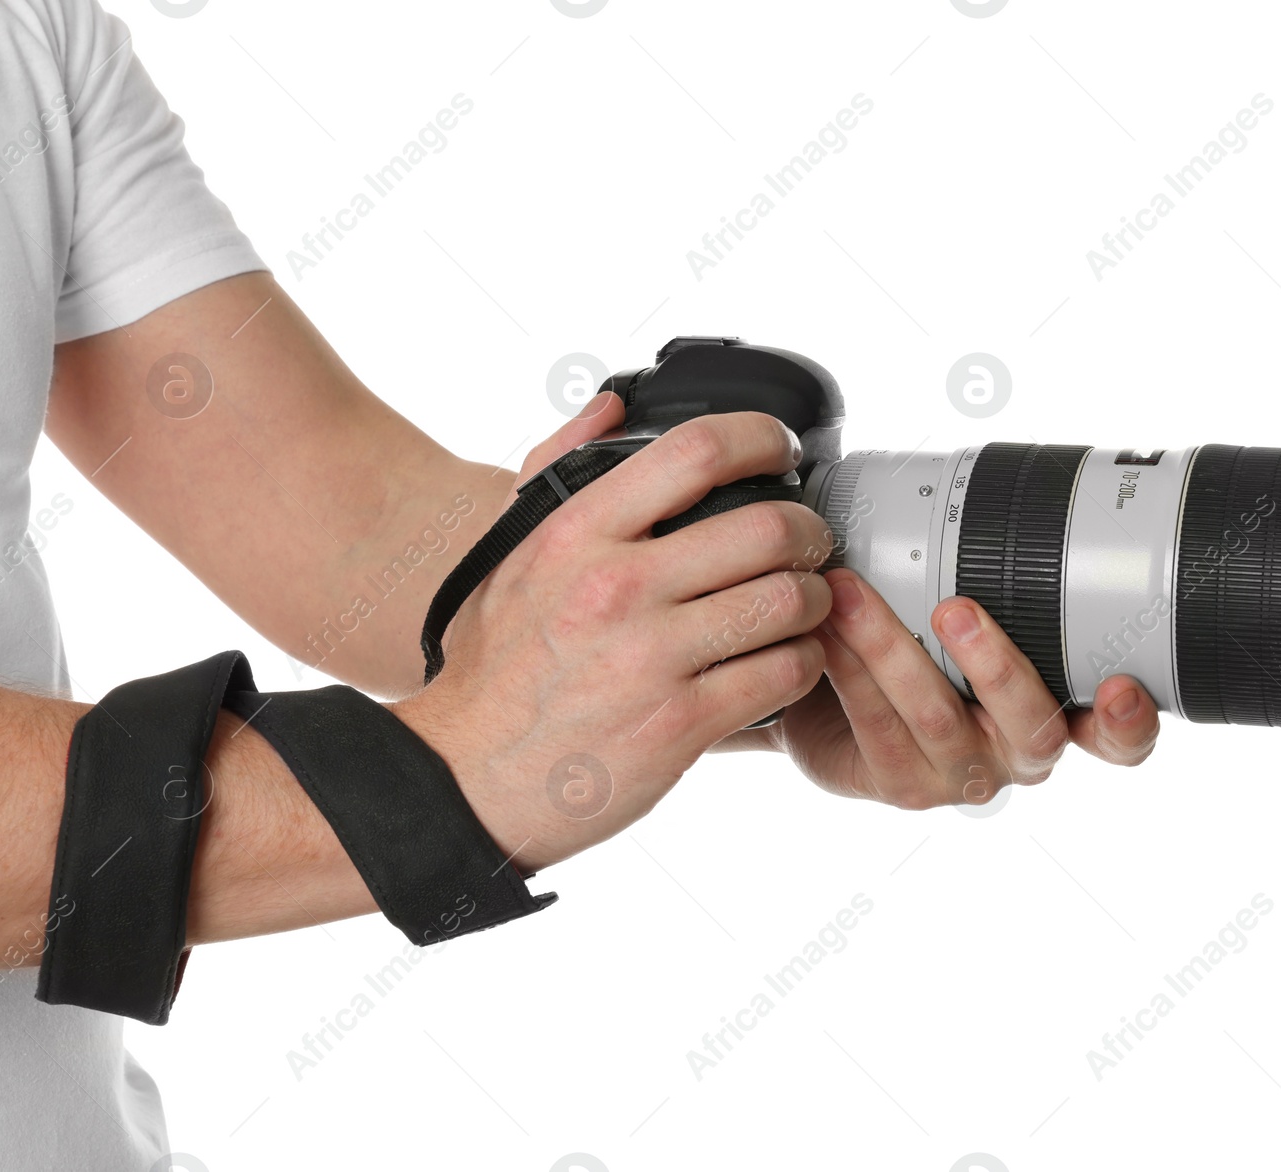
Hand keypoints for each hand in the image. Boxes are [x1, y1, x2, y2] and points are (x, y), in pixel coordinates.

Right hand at [393, 401, 836, 870]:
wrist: (465, 779)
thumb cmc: (494, 668)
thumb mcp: (508, 555)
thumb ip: (557, 469)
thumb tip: (613, 406)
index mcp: (578, 534)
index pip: (696, 451)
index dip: (761, 437)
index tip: (780, 448)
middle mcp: (618, 588)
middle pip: (768, 527)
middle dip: (809, 531)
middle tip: (811, 543)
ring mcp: (653, 658)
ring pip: (789, 601)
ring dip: (815, 600)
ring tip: (805, 606)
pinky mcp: (682, 724)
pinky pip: (783, 673)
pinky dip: (803, 662)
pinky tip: (788, 661)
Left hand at [771, 569, 1159, 808]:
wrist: (841, 707)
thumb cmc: (925, 647)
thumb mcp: (972, 611)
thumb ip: (998, 575)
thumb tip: (984, 482)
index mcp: (1059, 710)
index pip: (1117, 736)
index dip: (1129, 721)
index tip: (1120, 687)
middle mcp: (1019, 751)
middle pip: (1032, 726)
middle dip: (993, 664)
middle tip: (955, 608)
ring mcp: (962, 774)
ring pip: (937, 716)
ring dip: (892, 647)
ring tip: (852, 593)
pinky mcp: (903, 784)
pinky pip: (878, 725)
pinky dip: (850, 669)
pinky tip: (825, 631)